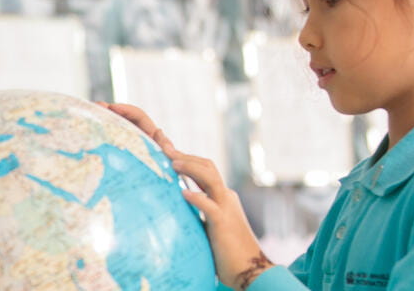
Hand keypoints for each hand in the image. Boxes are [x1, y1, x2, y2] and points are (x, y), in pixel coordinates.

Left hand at [100, 102, 272, 289]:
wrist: (250, 269)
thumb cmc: (227, 250)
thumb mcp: (209, 225)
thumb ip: (197, 212)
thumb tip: (177, 202)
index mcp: (221, 197)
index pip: (204, 169)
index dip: (185, 156)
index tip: (165, 145)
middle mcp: (225, 197)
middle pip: (207, 166)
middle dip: (185, 155)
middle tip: (163, 146)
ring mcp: (226, 208)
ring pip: (211, 179)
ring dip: (191, 168)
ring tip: (172, 163)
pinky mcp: (223, 224)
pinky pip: (210, 206)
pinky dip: (197, 197)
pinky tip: (183, 192)